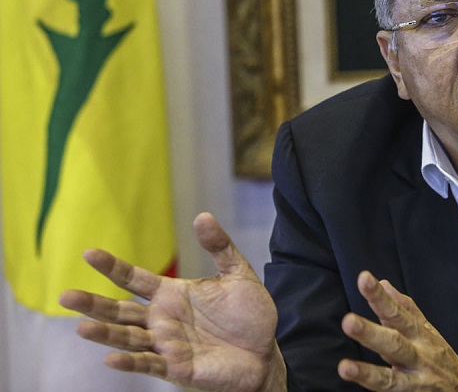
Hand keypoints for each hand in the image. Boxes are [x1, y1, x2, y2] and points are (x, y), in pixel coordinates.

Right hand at [58, 212, 285, 391]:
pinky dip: (130, 361)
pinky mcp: (176, 367)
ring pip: (127, 338)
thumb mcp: (238, 274)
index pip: (134, 279)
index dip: (113, 267)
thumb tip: (202, 216)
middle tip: (65, 296)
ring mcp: (166, 344)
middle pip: (120, 311)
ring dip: (105, 333)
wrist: (266, 352)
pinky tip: (111, 357)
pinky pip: (148, 364)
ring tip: (81, 327)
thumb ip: (220, 247)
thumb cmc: (249, 315)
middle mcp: (162, 319)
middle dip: (93, 304)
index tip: (89, 253)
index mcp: (172, 294)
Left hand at [338, 271, 457, 391]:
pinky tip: (357, 387)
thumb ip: (405, 308)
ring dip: (368, 373)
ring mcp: (415, 381)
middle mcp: (418, 356)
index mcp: (419, 335)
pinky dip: (375, 388)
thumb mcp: (427, 330)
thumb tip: (384, 284)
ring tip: (345, 367)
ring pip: (391, 378)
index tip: (364, 279)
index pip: (397, 312)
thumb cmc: (441, 358)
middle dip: (371, 333)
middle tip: (349, 322)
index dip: (380, 298)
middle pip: (394, 343)